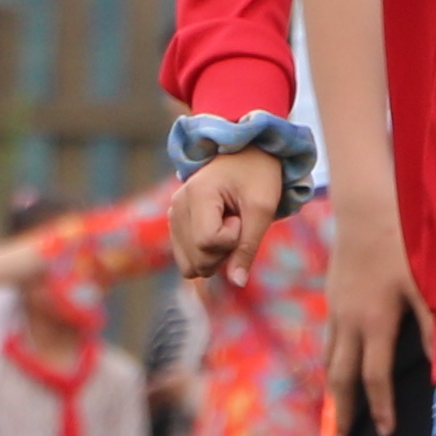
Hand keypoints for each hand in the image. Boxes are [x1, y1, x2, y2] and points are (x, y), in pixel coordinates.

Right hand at [174, 150, 283, 284]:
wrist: (246, 152)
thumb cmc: (258, 175)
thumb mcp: (262, 209)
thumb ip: (249, 247)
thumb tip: (237, 283)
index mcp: (196, 194)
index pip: (208, 242)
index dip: (232, 238)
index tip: (241, 216)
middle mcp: (177, 205)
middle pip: (197, 259)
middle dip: (224, 251)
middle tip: (236, 221)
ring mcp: (173, 215)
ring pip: (190, 265)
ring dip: (215, 255)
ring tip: (227, 225)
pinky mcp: (176, 224)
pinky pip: (187, 260)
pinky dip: (207, 254)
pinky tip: (218, 230)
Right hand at [322, 201, 411, 435]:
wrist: (364, 208)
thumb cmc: (400, 243)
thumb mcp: (424, 285)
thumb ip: (433, 326)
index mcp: (374, 322)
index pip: (374, 377)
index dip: (380, 408)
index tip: (385, 432)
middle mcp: (349, 321)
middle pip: (341, 376)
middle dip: (344, 409)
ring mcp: (335, 309)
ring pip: (329, 358)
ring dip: (334, 388)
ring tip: (339, 411)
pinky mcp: (331, 297)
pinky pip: (327, 339)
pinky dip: (330, 360)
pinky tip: (336, 367)